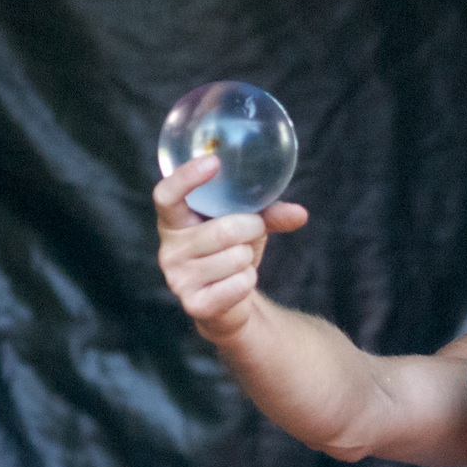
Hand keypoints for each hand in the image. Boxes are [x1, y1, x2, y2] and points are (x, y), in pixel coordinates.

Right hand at [154, 154, 308, 342]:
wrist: (227, 303)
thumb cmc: (231, 252)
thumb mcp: (247, 227)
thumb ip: (268, 215)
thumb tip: (300, 213)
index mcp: (173, 221)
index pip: (166, 194)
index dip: (187, 178)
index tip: (214, 162)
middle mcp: (168, 248)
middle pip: (222, 230)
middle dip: (250, 228)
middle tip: (254, 229)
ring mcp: (177, 278)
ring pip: (235, 258)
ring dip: (248, 258)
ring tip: (239, 262)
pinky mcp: (194, 304)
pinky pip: (240, 284)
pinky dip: (249, 281)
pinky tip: (238, 283)